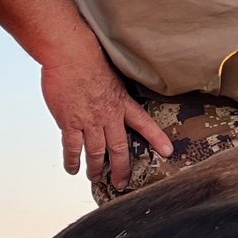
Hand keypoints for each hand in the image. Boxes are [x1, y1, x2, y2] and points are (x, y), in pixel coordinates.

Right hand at [40, 46, 173, 188]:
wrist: (70, 54)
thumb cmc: (89, 57)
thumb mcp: (113, 74)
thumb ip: (115, 91)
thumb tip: (114, 96)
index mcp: (121, 103)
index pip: (144, 123)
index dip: (157, 138)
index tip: (168, 152)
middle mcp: (108, 115)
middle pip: (118, 148)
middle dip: (122, 168)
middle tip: (122, 183)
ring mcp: (89, 121)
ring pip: (96, 152)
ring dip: (96, 168)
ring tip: (96, 178)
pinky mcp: (69, 122)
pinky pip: (73, 147)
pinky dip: (72, 161)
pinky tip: (73, 169)